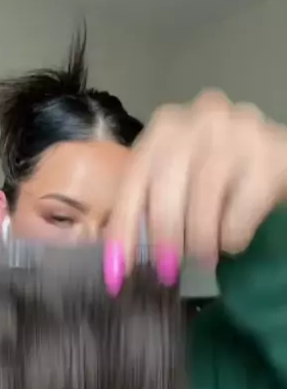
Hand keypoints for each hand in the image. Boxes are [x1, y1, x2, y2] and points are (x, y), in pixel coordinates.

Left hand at [108, 91, 286, 285]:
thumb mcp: (177, 181)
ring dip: (199, 237)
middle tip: (166, 269)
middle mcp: (200, 118)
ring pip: (205, 194)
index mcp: (166, 126)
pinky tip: (231, 242)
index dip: (124, 227)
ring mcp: (239, 130)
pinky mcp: (271, 153)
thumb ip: (146, 208)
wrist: (273, 160)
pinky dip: (232, 233)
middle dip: (163, 235)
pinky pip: (243, 203)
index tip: (118, 269)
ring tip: (201, 258)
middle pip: (167, 183)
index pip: (135, 178)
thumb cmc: (217, 176)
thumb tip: (118, 263)